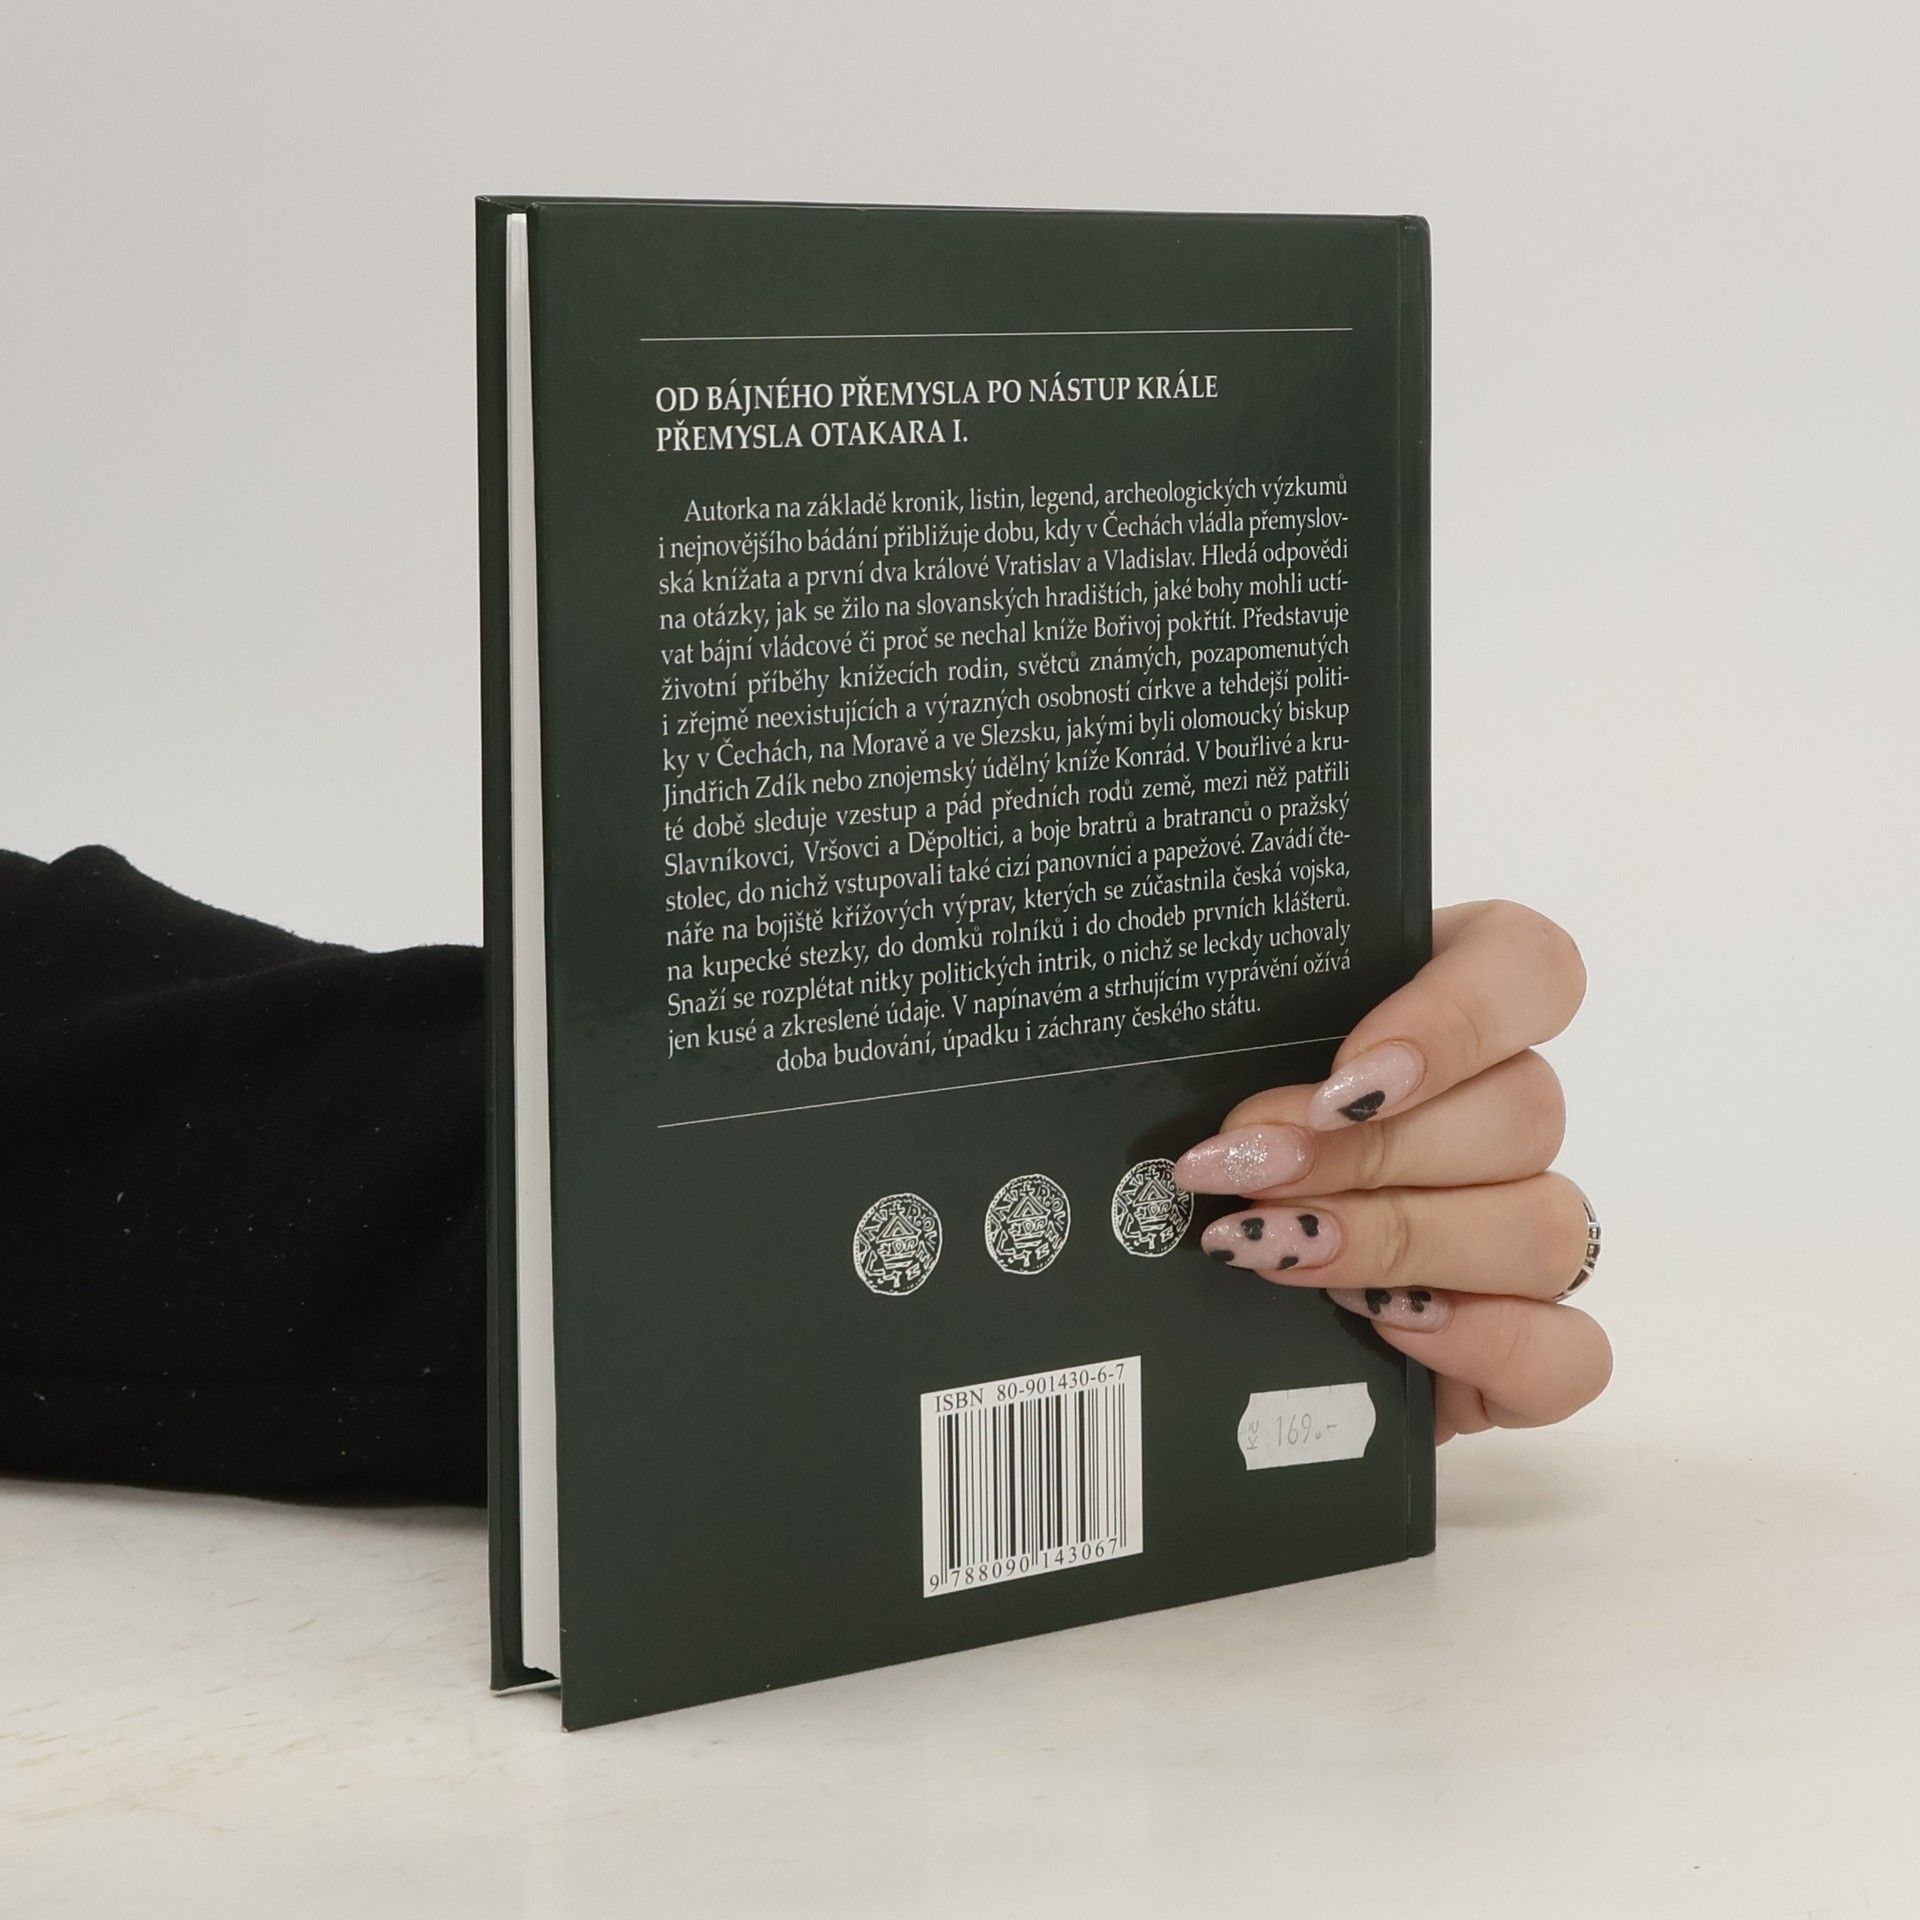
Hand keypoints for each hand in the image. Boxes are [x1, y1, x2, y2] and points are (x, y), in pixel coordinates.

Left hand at [1173, 900, 1608, 1440]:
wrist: (1200, 1300)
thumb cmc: (1218, 1147)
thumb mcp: (1218, 1079)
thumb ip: (1231, 1054)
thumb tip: (1205, 1110)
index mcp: (1445, 1012)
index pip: (1528, 968)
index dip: (1456, 1019)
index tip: (1344, 1081)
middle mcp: (1504, 1116)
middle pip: (1524, 1111)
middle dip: (1368, 1151)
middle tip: (1247, 1169)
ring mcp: (1526, 1230)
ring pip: (1543, 1224)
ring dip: (1402, 1237)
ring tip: (1273, 1247)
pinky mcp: (1530, 1342)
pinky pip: (1569, 1353)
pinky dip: (1486, 1343)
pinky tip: (1386, 1324)